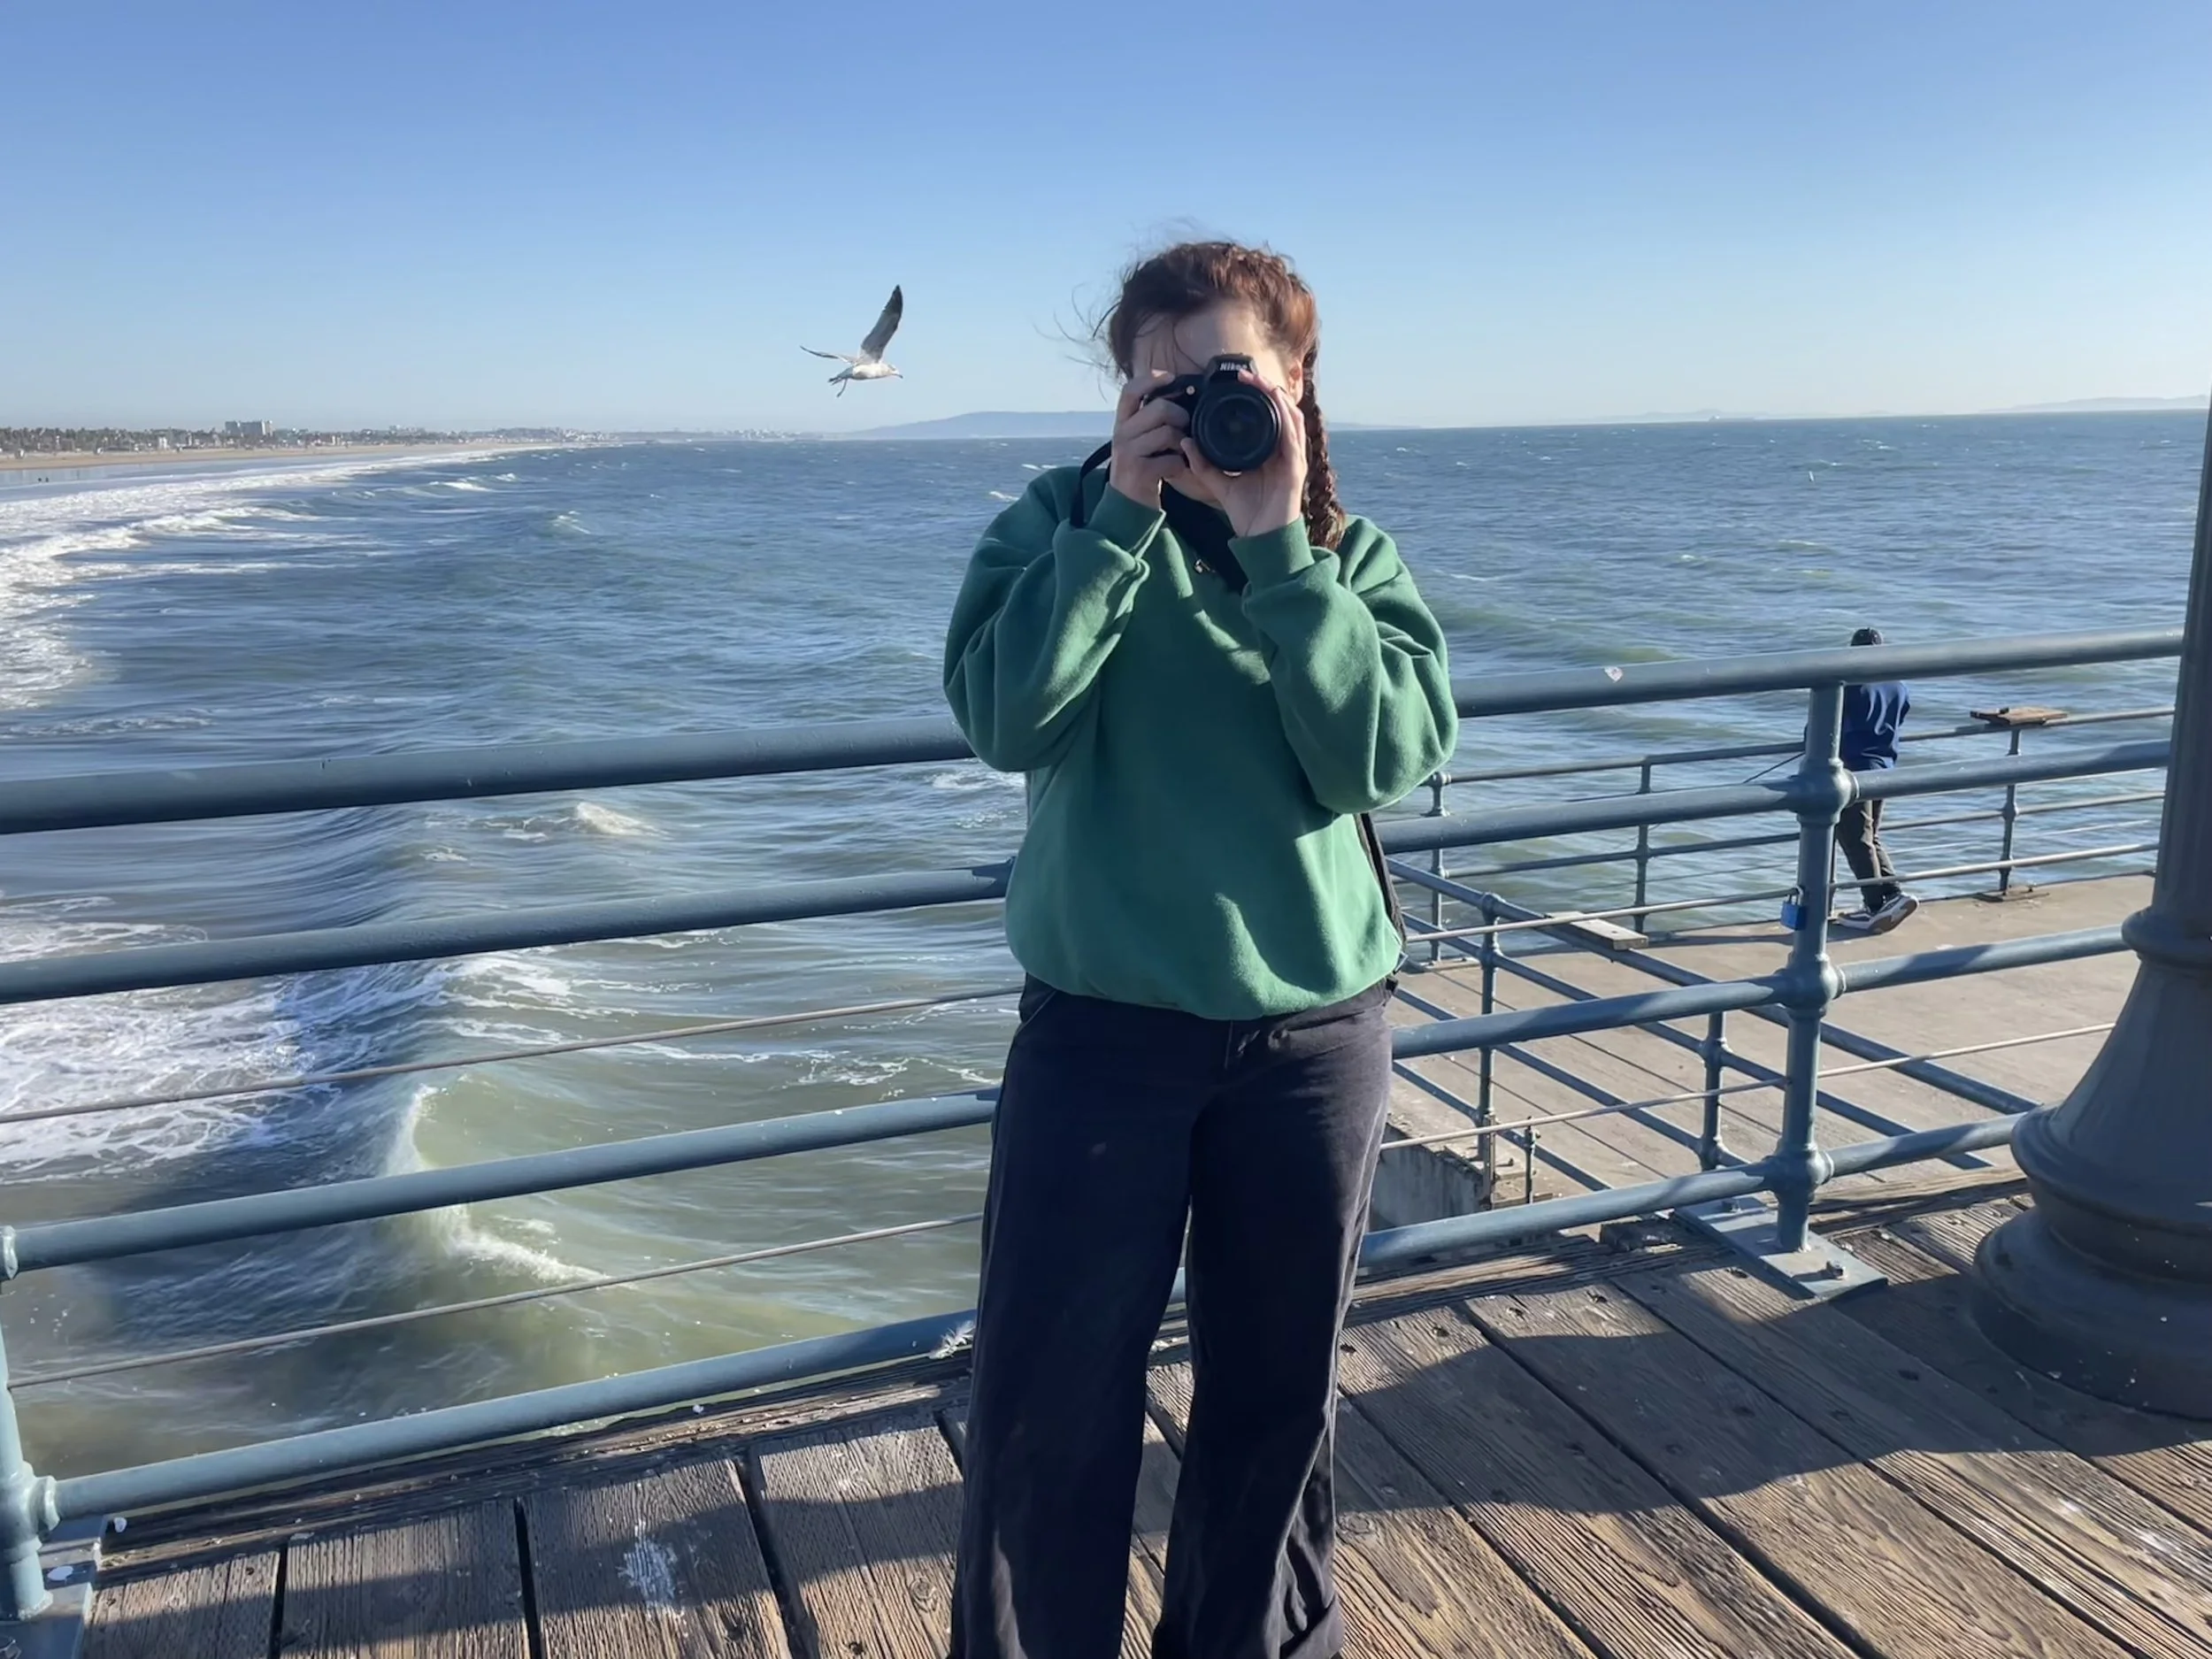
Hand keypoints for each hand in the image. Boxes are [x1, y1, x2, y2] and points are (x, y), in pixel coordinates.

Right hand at [1106, 371, 1190, 509]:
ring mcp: (1128, 454)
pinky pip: (1172, 460)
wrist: (1127, 505)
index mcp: (1122, 423)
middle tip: (1184, 429)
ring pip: (1169, 433)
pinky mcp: (1139, 473)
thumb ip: (1148, 419)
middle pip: (1159, 408)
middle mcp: (1121, 434)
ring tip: (1179, 453)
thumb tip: (1175, 393)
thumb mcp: (1137, 439)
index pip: (1130, 390)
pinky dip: (1180, 466)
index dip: (1151, 379)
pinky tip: (1175, 470)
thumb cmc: (1140, 467)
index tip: (1170, 377)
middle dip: (1180, 417)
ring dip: (1182, 444)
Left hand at [1181, 373, 1306, 539]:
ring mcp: (1293, 458)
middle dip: (1267, 389)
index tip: (1239, 381)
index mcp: (1269, 451)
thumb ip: (1203, 464)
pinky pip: (1294, 438)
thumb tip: (1185, 442)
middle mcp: (1284, 450)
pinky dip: (1287, 419)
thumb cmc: (1247, 513)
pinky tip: (1277, 404)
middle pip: (1281, 410)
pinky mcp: (1296, 468)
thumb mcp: (1220, 483)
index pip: (1267, 415)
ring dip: (1278, 398)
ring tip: (1262, 382)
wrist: (1261, 539)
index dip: (1257, 395)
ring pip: (1291, 418)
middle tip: (1247, 375)